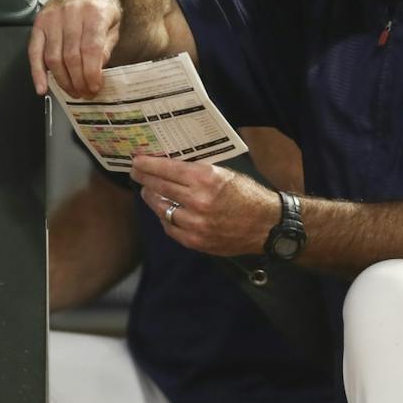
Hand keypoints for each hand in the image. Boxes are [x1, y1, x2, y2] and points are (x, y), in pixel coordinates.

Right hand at [27, 0, 124, 96]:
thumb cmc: (102, 7)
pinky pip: (34, 51)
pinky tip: (42, 88)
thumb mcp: (114, 24)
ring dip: (62, 80)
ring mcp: (51, 18)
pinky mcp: (39, 23)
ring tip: (72, 92)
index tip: (95, 87)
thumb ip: (106, 46)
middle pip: (70, 56)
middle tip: (85, 94)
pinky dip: (37, 72)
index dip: (91, 72)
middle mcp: (70, 14)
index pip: (90, 48)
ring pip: (53, 57)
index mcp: (94, 13)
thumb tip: (96, 71)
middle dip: (78, 80)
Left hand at [130, 152, 280, 257]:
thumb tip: (170, 166)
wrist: (267, 225)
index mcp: (206, 178)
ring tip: (149, 192)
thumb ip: (198, 171)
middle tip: (136, 174)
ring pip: (161, 209)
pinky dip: (166, 218)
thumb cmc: (248, 195)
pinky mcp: (196, 241)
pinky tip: (166, 211)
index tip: (137, 161)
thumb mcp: (225, 174)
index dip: (148, 164)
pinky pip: (171, 228)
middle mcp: (198, 200)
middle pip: (159, 187)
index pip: (167, 169)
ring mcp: (196, 223)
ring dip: (152, 199)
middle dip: (144, 179)